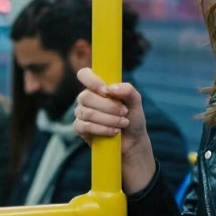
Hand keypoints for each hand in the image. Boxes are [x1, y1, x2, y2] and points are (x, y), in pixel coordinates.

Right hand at [73, 68, 156, 193]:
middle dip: (109, 106)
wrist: (133, 140)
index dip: (92, 81)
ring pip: (88, 113)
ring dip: (109, 119)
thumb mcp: (136, 101)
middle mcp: (86, 97)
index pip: (84, 75)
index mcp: (97, 86)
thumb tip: (111, 89)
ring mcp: (81, 112)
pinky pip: (85, 126)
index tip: (107, 92)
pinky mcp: (79, 128)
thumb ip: (128, 90)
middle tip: (124, 112)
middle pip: (86, 96)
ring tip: (123, 123)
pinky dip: (102, 129)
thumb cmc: (132, 116)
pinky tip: (114, 132)